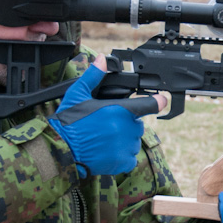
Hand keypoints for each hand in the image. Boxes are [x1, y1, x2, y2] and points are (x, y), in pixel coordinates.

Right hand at [48, 55, 165, 177]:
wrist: (60, 149)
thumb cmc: (68, 121)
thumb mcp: (78, 94)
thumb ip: (93, 76)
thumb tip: (102, 59)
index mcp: (119, 110)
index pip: (148, 105)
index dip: (157, 101)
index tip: (162, 99)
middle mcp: (126, 129)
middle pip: (137, 124)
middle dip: (127, 123)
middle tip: (108, 125)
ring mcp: (125, 147)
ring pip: (134, 141)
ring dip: (125, 140)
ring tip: (105, 139)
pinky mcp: (122, 163)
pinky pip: (130, 158)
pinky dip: (122, 156)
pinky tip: (107, 151)